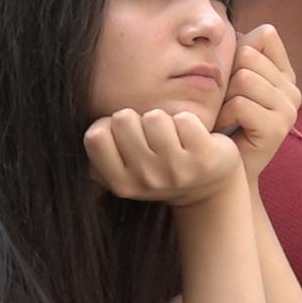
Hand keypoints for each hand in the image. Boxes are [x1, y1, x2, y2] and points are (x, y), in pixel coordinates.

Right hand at [86, 108, 241, 208]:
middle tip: (152, 136)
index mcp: (121, 184)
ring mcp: (176, 171)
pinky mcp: (204, 158)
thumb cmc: (159, 167)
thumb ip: (101, 153)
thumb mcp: (124, 170)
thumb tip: (93, 132)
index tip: (125, 135)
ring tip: (173, 137)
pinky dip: (188, 120)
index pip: (95, 136)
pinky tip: (193, 138)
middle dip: (137, 119)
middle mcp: (146, 180)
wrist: (207, 186)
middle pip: (123, 119)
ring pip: (154, 117)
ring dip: (164, 120)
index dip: (109, 126)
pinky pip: (185, 119)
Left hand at [216, 24, 300, 182]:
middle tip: (223, 104)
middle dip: (227, 77)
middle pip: (249, 55)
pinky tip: (222, 130)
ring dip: (223, 99)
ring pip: (244, 78)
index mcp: (284, 74)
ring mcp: (289, 109)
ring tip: (223, 117)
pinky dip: (223, 116)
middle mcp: (292, 89)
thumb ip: (238, 56)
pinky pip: (241, 103)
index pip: (265, 35)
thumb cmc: (222, 124)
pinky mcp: (278, 128)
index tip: (231, 79)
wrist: (224, 172)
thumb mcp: (230, 84)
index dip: (239, 51)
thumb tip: (234, 27)